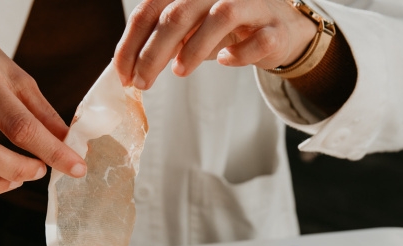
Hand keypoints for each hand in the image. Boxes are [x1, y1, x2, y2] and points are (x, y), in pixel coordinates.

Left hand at [115, 0, 317, 89]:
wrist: (280, 29)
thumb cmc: (227, 29)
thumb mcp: (189, 29)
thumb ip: (161, 40)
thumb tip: (127, 68)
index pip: (151, 8)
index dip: (132, 42)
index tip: (123, 73)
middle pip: (179, 13)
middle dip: (154, 52)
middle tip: (142, 81)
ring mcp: (253, 4)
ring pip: (220, 17)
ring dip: (193, 48)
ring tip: (179, 71)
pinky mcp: (275, 27)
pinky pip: (258, 40)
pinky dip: (240, 54)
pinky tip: (225, 61)